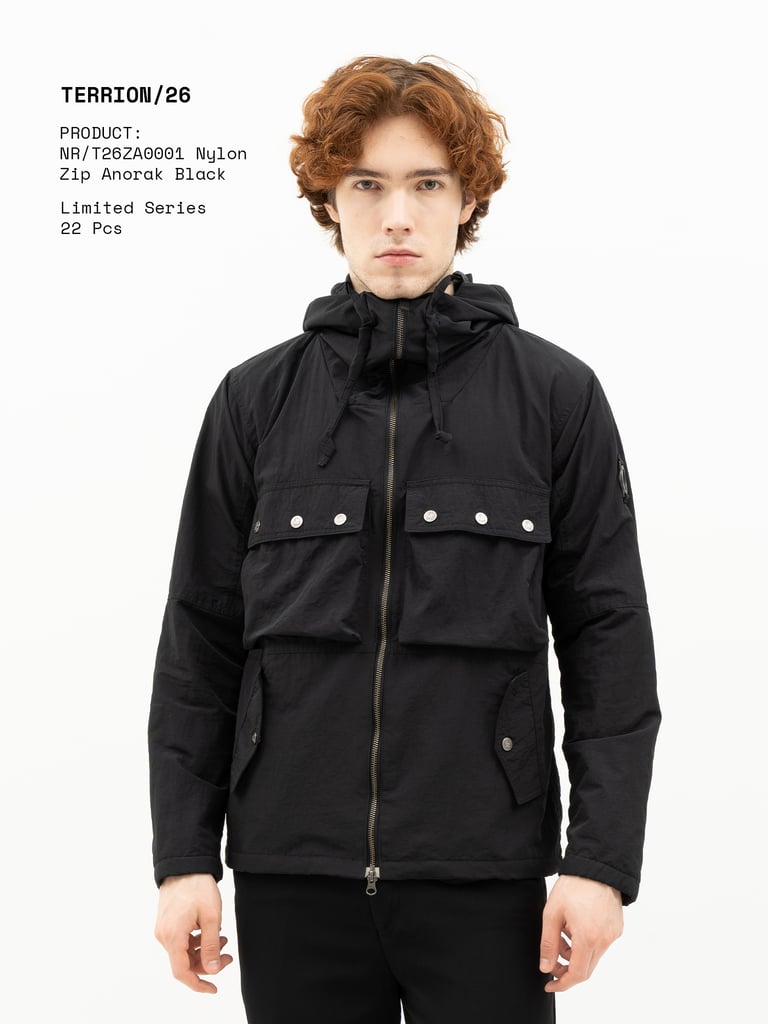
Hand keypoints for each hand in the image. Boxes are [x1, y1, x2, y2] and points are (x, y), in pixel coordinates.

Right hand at [154, 873, 233, 993]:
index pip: (181, 972)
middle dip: (207, 963)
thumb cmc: (198, 887)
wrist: (186, 865)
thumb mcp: (212, 917)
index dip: (197, 984)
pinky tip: (211, 933)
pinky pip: (180, 942)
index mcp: (172, 936)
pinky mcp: (167, 923)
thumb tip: (213, 970)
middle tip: (227, 956)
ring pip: (183, 952)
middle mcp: (163, 936)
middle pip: (184, 963)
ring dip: (203, 951)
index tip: (213, 988)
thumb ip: (211, 946)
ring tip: (223, 940)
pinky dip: (196, 942)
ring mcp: (163, 930)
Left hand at [539, 874, 622, 992]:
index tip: (550, 984)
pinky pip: (600, 944)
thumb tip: (546, 967)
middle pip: (586, 968)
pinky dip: (586, 944)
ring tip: (562, 934)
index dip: (562, 983)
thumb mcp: (552, 913)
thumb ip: (548, 943)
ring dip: (575, 954)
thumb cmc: (573, 886)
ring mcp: (613, 934)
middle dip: (566, 968)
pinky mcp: (617, 928)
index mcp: (587, 937)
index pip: (577, 974)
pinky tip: (575, 927)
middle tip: (552, 960)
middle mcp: (604, 940)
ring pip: (593, 956)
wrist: (596, 866)